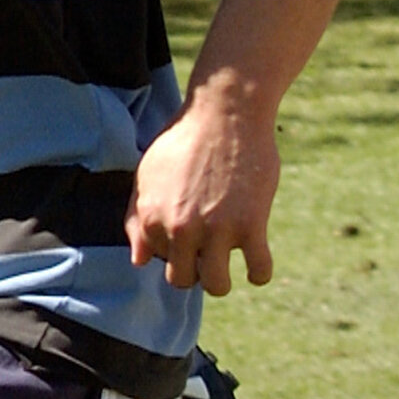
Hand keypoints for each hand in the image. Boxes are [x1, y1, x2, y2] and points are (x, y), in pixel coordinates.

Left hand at [129, 89, 280, 294]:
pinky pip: (259, 271)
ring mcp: (216, 230)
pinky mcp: (251, 225)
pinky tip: (257, 262)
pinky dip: (260, 273)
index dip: (175, 251)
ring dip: (222, 280)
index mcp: (152, 218)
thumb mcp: (148, 175)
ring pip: (217, 286)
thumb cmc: (185, 140)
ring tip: (229, 261)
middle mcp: (180, 229)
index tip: (189, 233)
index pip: (159, 261)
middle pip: (184, 280)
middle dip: (195, 271)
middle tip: (208, 251)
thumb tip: (138, 261)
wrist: (225, 113)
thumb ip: (138, 219)